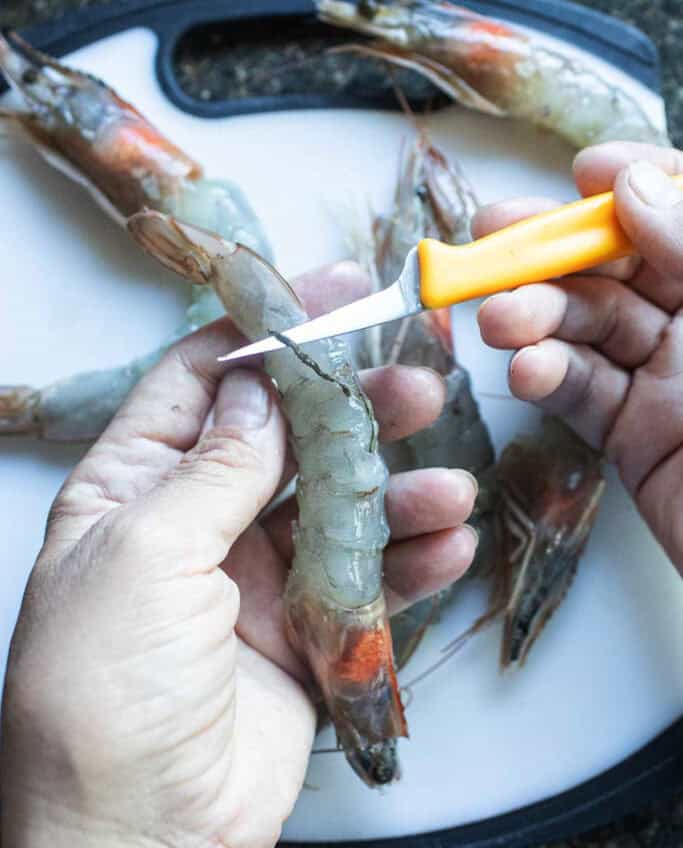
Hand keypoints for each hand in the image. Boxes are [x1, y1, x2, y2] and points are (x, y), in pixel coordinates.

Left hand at [1, 262, 476, 847]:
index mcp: (131, 487)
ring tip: (447, 477)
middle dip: (351, 407)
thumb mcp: (146, 556)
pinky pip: (366, 579)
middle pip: (285, 436)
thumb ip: (215, 468)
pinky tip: (448, 541)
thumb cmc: (102, 697)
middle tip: (415, 379)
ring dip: (397, 486)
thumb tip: (260, 384)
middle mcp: (193, 521)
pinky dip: (410, 560)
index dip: (265, 330)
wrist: (139, 841)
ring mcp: (251, 576)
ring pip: (337, 505)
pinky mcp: (302, 631)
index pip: (202, 382)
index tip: (329, 294)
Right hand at [476, 141, 682, 573]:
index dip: (634, 183)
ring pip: (587, 327)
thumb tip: (626, 185)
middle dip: (553, 250)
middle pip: (618, 264)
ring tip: (500, 324)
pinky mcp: (635, 436)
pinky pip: (581, 393)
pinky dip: (545, 379)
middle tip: (490, 238)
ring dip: (535, 318)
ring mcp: (668, 379)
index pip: (679, 210)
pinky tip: (525, 374)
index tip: (584, 174)